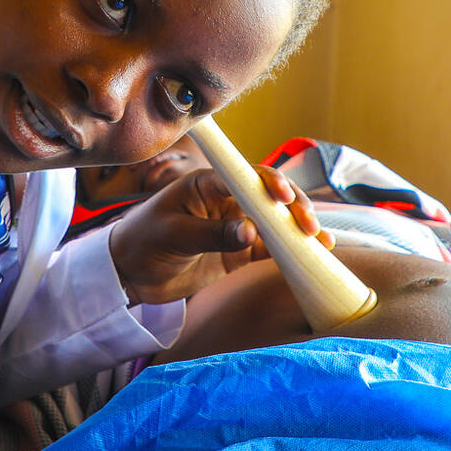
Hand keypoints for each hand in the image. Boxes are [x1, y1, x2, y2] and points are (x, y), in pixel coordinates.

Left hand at [108, 164, 328, 305]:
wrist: (130, 273)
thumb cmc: (143, 241)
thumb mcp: (173, 235)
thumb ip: (211, 234)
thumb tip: (250, 233)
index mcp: (208, 184)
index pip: (244, 177)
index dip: (267, 184)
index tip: (282, 197)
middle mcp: (228, 200)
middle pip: (269, 197)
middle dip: (293, 207)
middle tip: (306, 225)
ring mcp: (237, 225)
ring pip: (277, 222)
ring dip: (299, 228)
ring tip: (320, 240)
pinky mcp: (242, 250)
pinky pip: (273, 247)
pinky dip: (293, 250)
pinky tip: (317, 253)